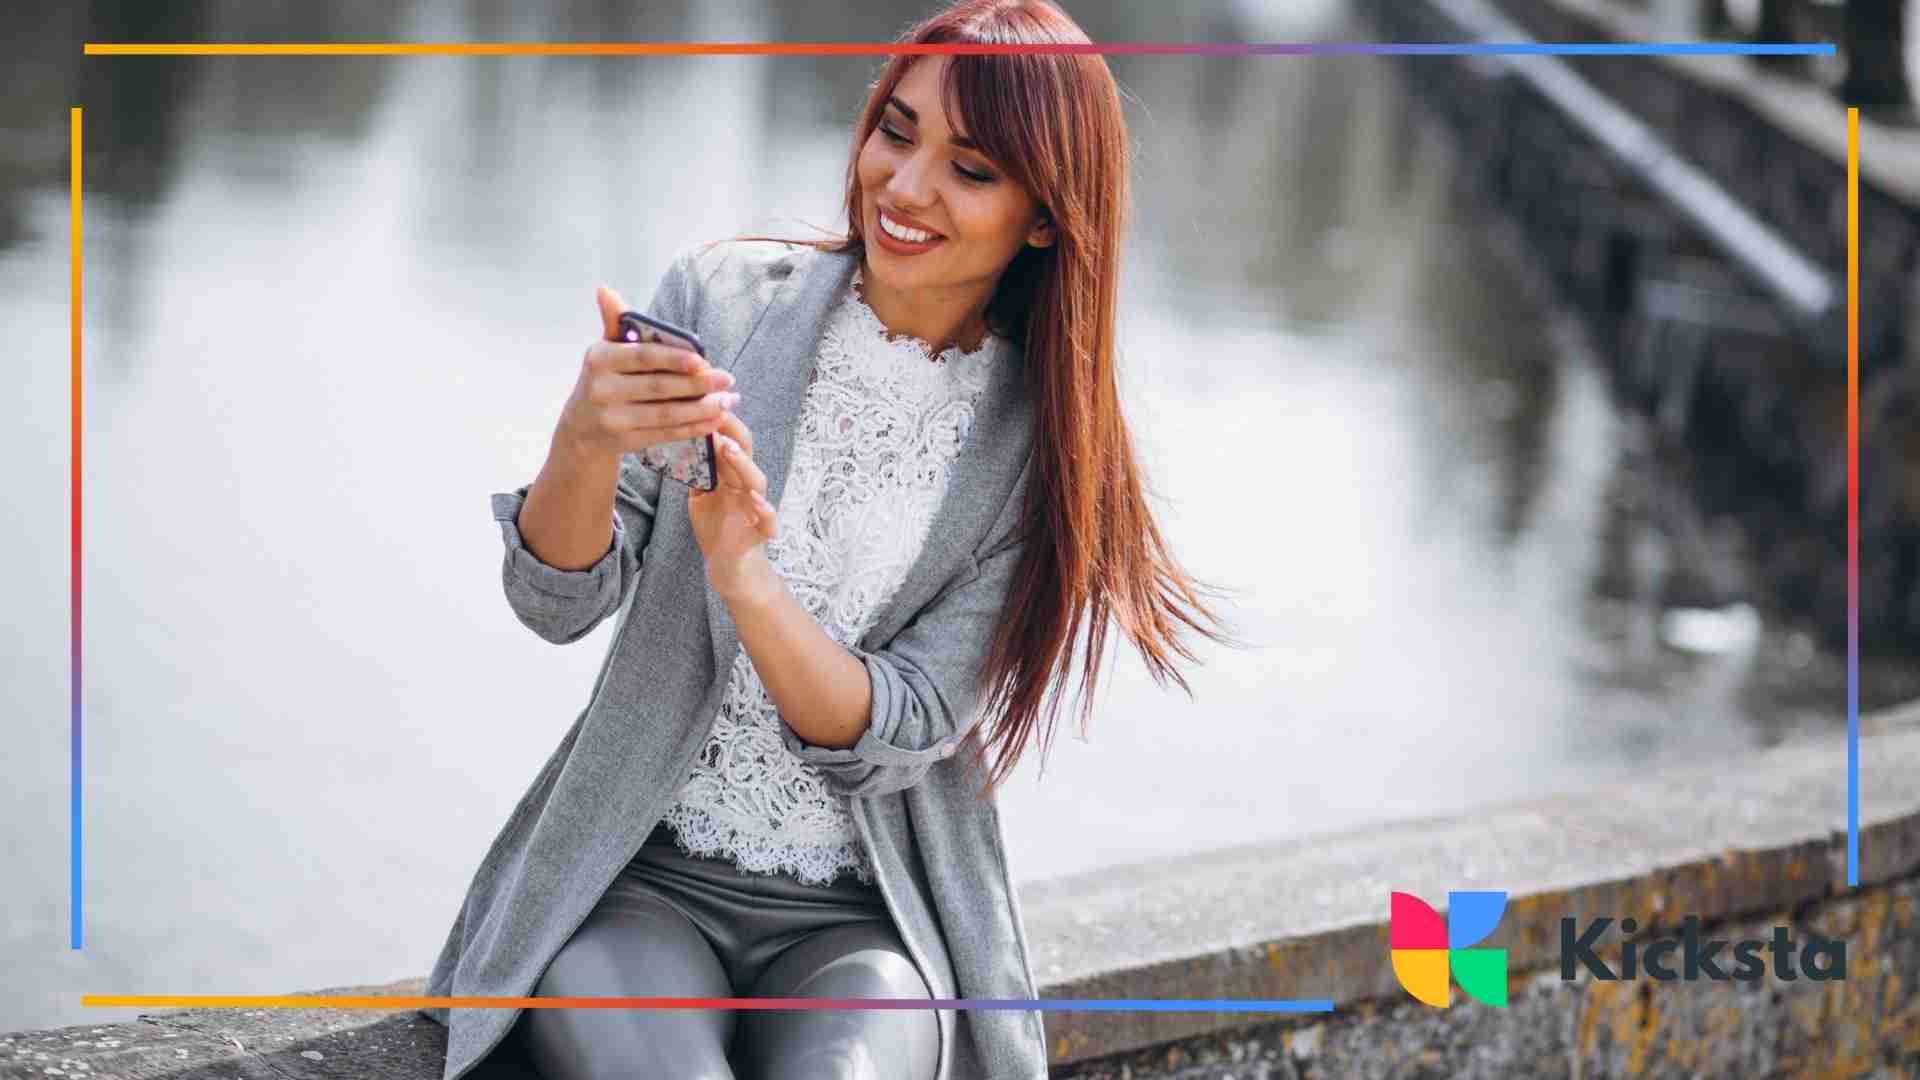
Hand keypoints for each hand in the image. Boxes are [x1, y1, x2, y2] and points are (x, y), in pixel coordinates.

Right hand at [554, 285, 739, 463]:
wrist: (581, 430)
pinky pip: (666, 434)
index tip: (704, 360)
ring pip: (666, 414)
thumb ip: (614, 322)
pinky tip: (715, 420)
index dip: (675, 359)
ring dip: (703, 408)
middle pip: (659, 387)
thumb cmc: (603, 380)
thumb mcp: (604, 351)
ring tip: (729, 401)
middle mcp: (603, 390)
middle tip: (728, 379)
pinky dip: (693, 428)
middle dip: (698, 384)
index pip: (643, 357)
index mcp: (600, 359)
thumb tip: (604, 289)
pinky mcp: (625, 442)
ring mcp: (613, 419)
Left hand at [688, 412, 780, 601]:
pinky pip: (769, 519)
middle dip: (732, 431)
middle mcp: (746, 485)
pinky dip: (765, 510)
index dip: (719, 420)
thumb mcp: (699, 494)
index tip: (703, 398)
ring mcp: (756, 506)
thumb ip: (695, 471)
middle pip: (744, 452)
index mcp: (731, 474)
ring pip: (757, 479)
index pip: (728, 440)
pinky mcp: (761, 531)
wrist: (729, 566)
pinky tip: (755, 501)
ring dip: (742, 463)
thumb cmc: (716, 527)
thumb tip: (677, 441)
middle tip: (715, 412)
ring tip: (727, 448)